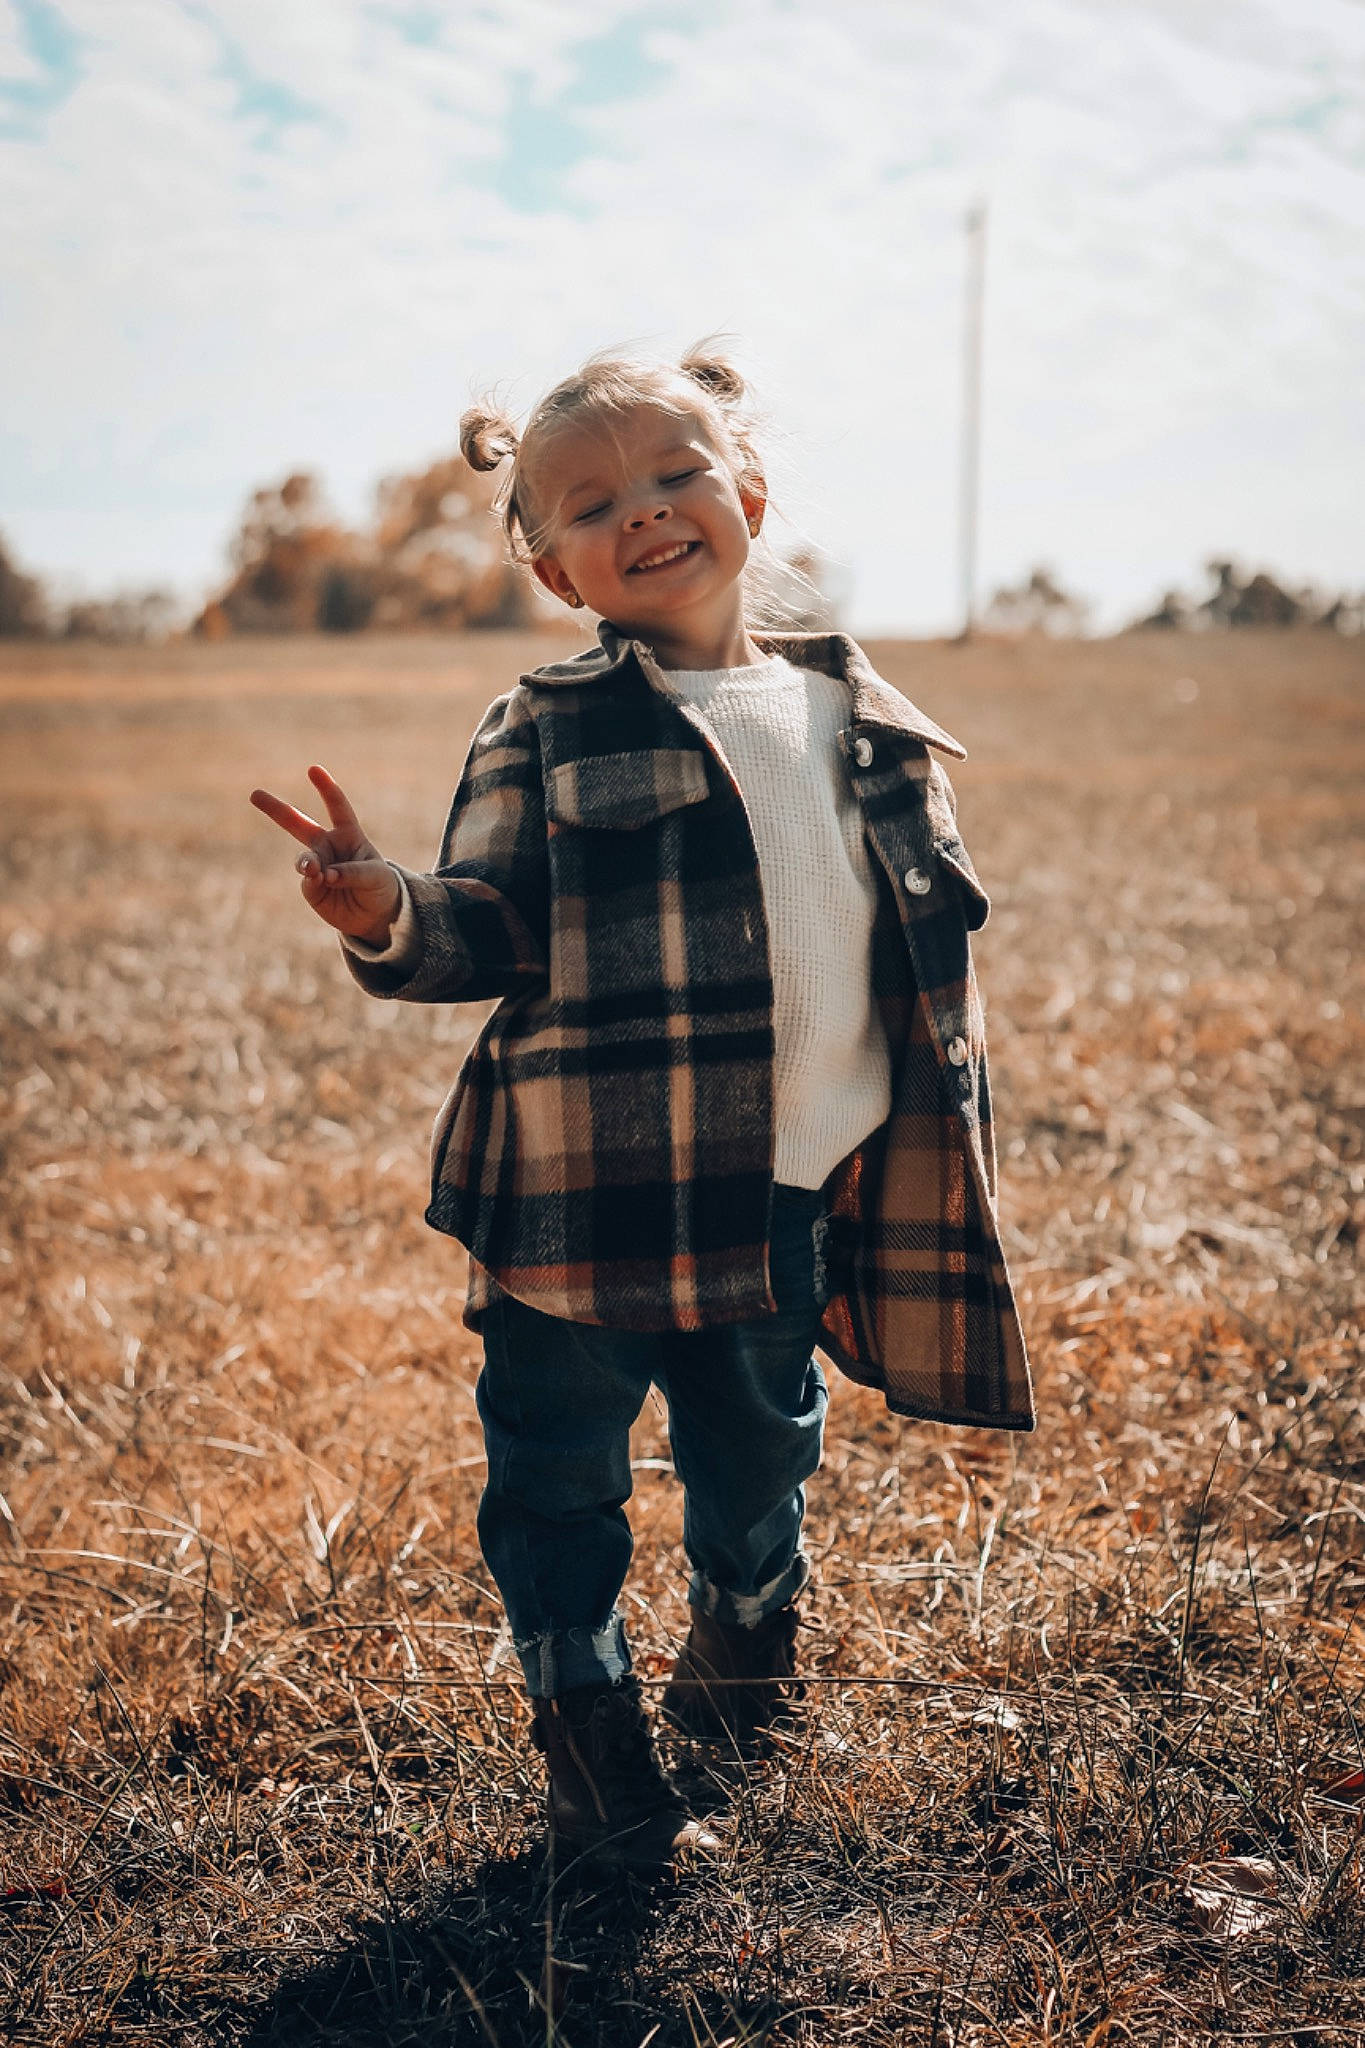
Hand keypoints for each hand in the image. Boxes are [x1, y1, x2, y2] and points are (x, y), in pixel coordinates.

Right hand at [249, 764, 401, 943]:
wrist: (375, 915)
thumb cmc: (380, 887)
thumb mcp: (376, 876)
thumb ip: (352, 871)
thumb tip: (323, 875)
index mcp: (348, 834)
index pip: (337, 807)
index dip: (326, 788)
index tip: (313, 769)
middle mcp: (329, 847)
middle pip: (298, 824)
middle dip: (276, 809)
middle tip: (254, 794)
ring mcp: (318, 867)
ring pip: (304, 859)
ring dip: (307, 862)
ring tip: (313, 869)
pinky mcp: (312, 889)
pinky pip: (308, 882)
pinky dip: (314, 883)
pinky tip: (323, 883)